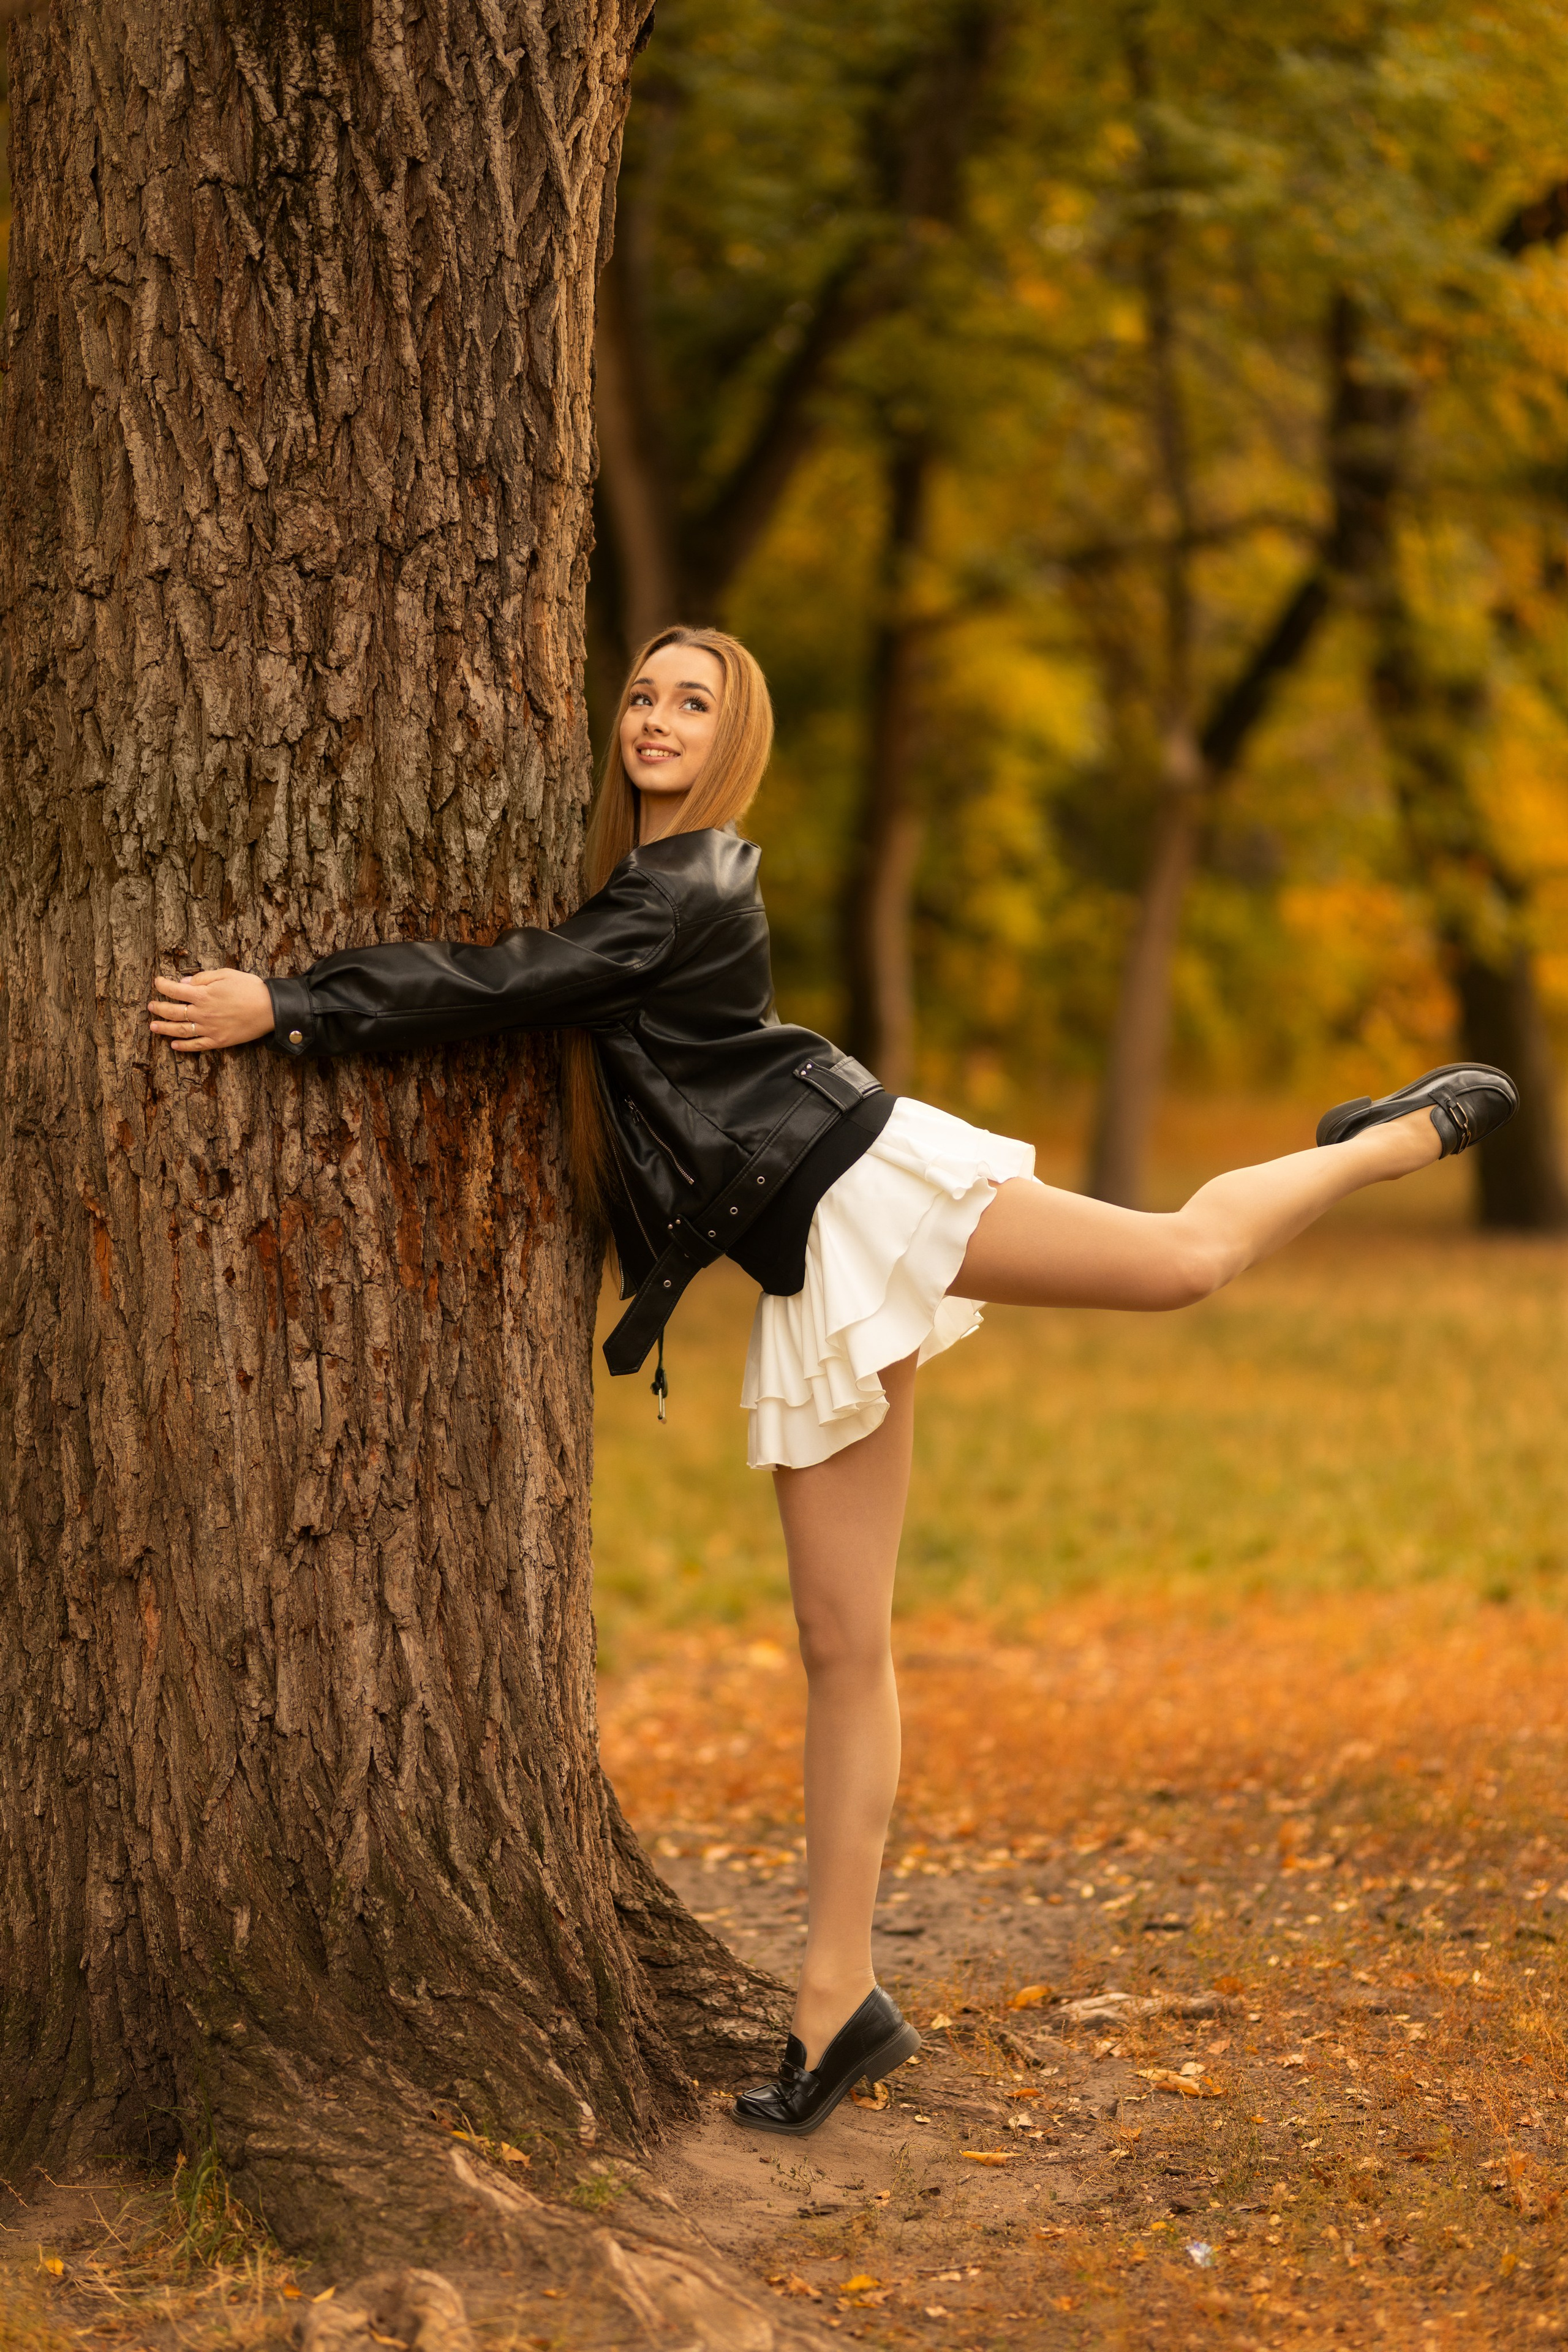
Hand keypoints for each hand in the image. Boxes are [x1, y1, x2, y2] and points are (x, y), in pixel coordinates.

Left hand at [148, 968, 275, 1052]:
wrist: (270, 1008)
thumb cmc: (249, 988)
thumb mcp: (225, 974)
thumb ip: (202, 978)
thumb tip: (183, 983)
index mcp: (202, 995)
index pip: (174, 990)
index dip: (162, 985)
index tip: (157, 982)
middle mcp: (202, 1013)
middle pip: (173, 1011)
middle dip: (158, 1008)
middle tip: (151, 1006)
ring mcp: (209, 1029)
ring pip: (180, 1030)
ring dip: (164, 1028)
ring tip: (152, 1027)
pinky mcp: (218, 1041)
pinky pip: (197, 1045)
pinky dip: (184, 1047)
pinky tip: (174, 1045)